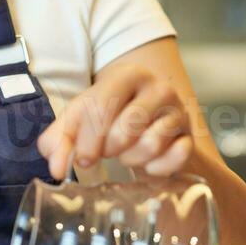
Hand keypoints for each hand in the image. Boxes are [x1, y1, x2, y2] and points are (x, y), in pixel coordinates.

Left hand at [37, 63, 193, 179]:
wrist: (149, 124)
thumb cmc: (109, 119)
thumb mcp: (79, 122)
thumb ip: (59, 141)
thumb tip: (55, 167)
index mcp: (126, 75)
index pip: (103, 106)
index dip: (89, 139)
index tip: (83, 159)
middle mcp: (158, 88)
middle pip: (128, 127)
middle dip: (111, 149)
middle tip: (108, 151)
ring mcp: (178, 112)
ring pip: (151, 145)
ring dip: (132, 159)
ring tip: (127, 153)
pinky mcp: (190, 137)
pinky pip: (174, 159)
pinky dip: (157, 169)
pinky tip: (150, 162)